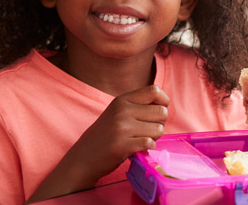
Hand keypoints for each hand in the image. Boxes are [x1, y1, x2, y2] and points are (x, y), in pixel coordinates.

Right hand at [27, 86, 168, 202]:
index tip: (159, 111)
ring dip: (154, 138)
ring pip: (159, 129)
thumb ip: (137, 106)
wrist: (83, 157)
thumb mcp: (118, 112)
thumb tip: (164, 105)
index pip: (154, 90)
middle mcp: (123, 110)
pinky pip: (150, 143)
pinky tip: (137, 148)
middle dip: (160, 123)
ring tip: (140, 140)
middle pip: (161, 112)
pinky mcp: (123, 144)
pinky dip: (147, 148)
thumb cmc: (105, 135)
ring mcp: (122, 127)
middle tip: (148, 131)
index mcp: (122, 100)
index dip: (164, 101)